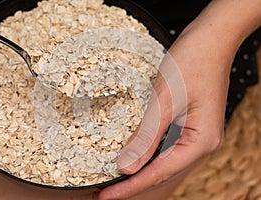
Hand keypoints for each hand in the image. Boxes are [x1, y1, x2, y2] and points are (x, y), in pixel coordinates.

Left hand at [95, 0, 260, 198]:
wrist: (210, 39)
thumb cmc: (193, 63)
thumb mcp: (164, 100)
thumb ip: (146, 135)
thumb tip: (127, 166)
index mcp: (201, 142)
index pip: (159, 173)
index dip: (131, 187)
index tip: (106, 197)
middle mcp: (201, 144)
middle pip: (163, 173)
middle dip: (134, 184)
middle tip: (105, 192)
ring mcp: (196, 135)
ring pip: (164, 162)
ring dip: (140, 171)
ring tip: (114, 180)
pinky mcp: (189, 125)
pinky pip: (167, 148)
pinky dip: (148, 155)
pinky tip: (133, 156)